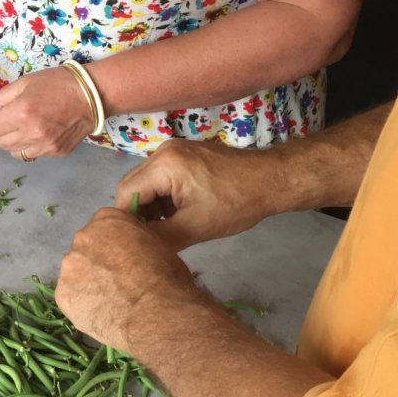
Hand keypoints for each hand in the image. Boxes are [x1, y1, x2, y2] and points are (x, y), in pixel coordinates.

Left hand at [0, 66, 90, 159]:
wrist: (91, 95)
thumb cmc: (57, 83)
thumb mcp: (24, 83)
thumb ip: (1, 100)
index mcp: (22, 113)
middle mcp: (32, 133)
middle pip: (0, 143)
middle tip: (0, 122)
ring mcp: (45, 146)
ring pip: (14, 152)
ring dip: (10, 141)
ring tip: (17, 128)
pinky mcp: (56, 152)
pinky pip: (33, 154)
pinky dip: (27, 146)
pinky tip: (34, 133)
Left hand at [55, 207, 205, 354]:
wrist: (157, 315)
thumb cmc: (167, 279)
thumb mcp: (158, 245)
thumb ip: (134, 240)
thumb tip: (130, 248)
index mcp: (107, 220)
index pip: (106, 227)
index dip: (116, 246)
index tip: (125, 262)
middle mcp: (82, 237)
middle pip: (87, 249)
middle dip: (99, 264)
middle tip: (118, 284)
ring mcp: (70, 266)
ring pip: (77, 274)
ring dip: (89, 284)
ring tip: (111, 303)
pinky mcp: (63, 294)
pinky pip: (72, 298)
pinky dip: (83, 306)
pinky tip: (101, 316)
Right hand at [115, 139, 282, 250]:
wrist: (271, 180)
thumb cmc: (236, 204)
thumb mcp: (196, 227)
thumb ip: (161, 237)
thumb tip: (136, 247)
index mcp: (164, 165)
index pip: (125, 193)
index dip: (128, 220)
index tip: (138, 240)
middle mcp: (163, 151)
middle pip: (132, 184)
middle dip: (140, 212)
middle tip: (153, 236)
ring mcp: (173, 149)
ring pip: (146, 181)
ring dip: (152, 205)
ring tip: (170, 226)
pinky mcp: (183, 154)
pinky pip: (160, 176)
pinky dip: (164, 196)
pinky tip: (180, 212)